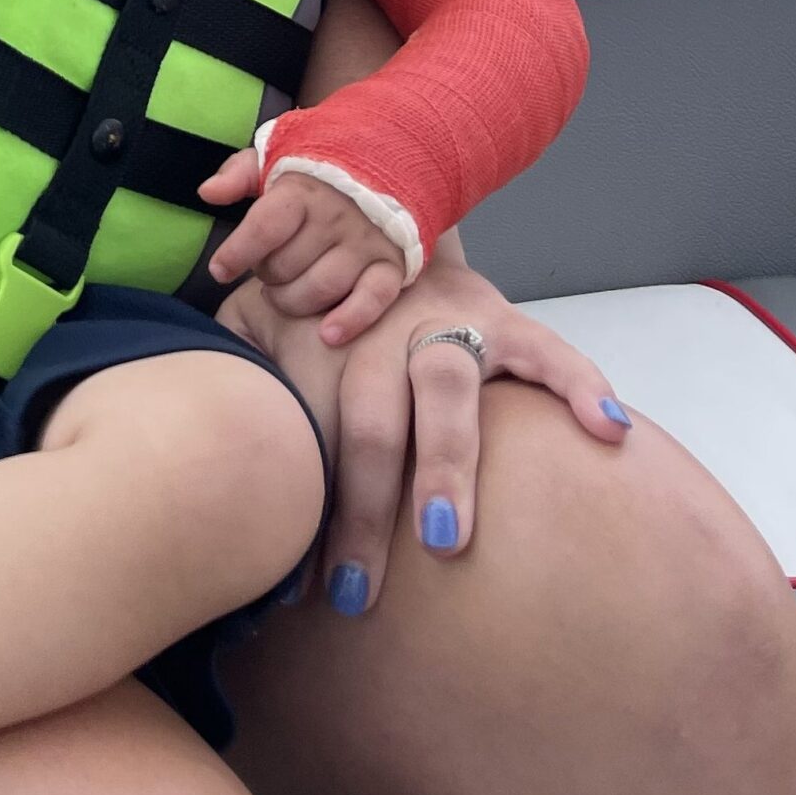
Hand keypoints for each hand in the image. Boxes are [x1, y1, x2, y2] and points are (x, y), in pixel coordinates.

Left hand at [203, 148, 406, 342]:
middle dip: (267, 276)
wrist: (387, 163)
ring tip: (287, 294)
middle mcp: (336, 217)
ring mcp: (366, 242)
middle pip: (286, 266)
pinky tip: (328, 335)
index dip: (237, 253)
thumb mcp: (273, 159)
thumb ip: (238, 174)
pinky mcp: (391, 264)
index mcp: (303, 191)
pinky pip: (374, 298)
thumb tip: (207, 193)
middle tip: (268, 271)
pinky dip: (351, 319)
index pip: (264, 227)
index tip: (219, 271)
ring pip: (321, 288)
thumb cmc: (317, 172)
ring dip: (294, 301)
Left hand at [221, 251, 631, 613]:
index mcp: (319, 341)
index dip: (299, 510)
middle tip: (355, 591)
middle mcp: (381, 331)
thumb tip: (187, 423)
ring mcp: (447, 320)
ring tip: (446, 538)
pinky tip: (608, 433)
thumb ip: (228, 362)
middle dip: (362, 512)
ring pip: (446, 391)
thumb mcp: (256, 313)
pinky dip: (581, 386)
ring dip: (446, 465)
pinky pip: (548, 351)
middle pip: (370, 423)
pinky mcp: (502, 316)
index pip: (307, 435)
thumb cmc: (310, 290)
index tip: (290, 590)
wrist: (372, 203)